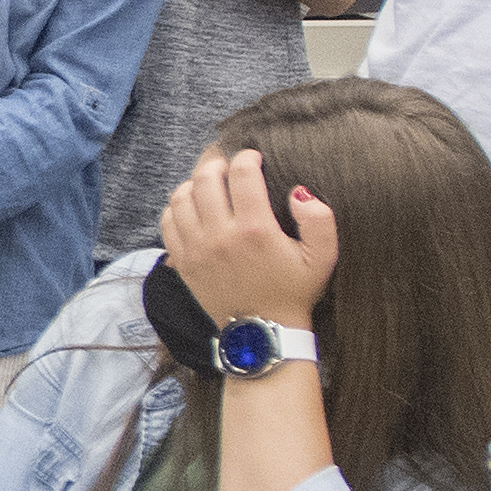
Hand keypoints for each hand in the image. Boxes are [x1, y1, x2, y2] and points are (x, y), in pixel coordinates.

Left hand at [158, 145, 338, 329]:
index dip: (247, 157)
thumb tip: (298, 192)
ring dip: (194, 183)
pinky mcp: (182, 262)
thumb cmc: (294, 291)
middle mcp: (221, 236)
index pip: (242, 173)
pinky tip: (192, 207)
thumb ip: (320, 219)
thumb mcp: (323, 258)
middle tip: (228, 166)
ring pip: (182, 197)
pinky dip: (176, 207)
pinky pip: (168, 222)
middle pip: (206, 179)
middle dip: (217, 164)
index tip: (253, 158)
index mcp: (255, 230)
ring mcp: (196, 249)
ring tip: (209, 185)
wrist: (262, 334)